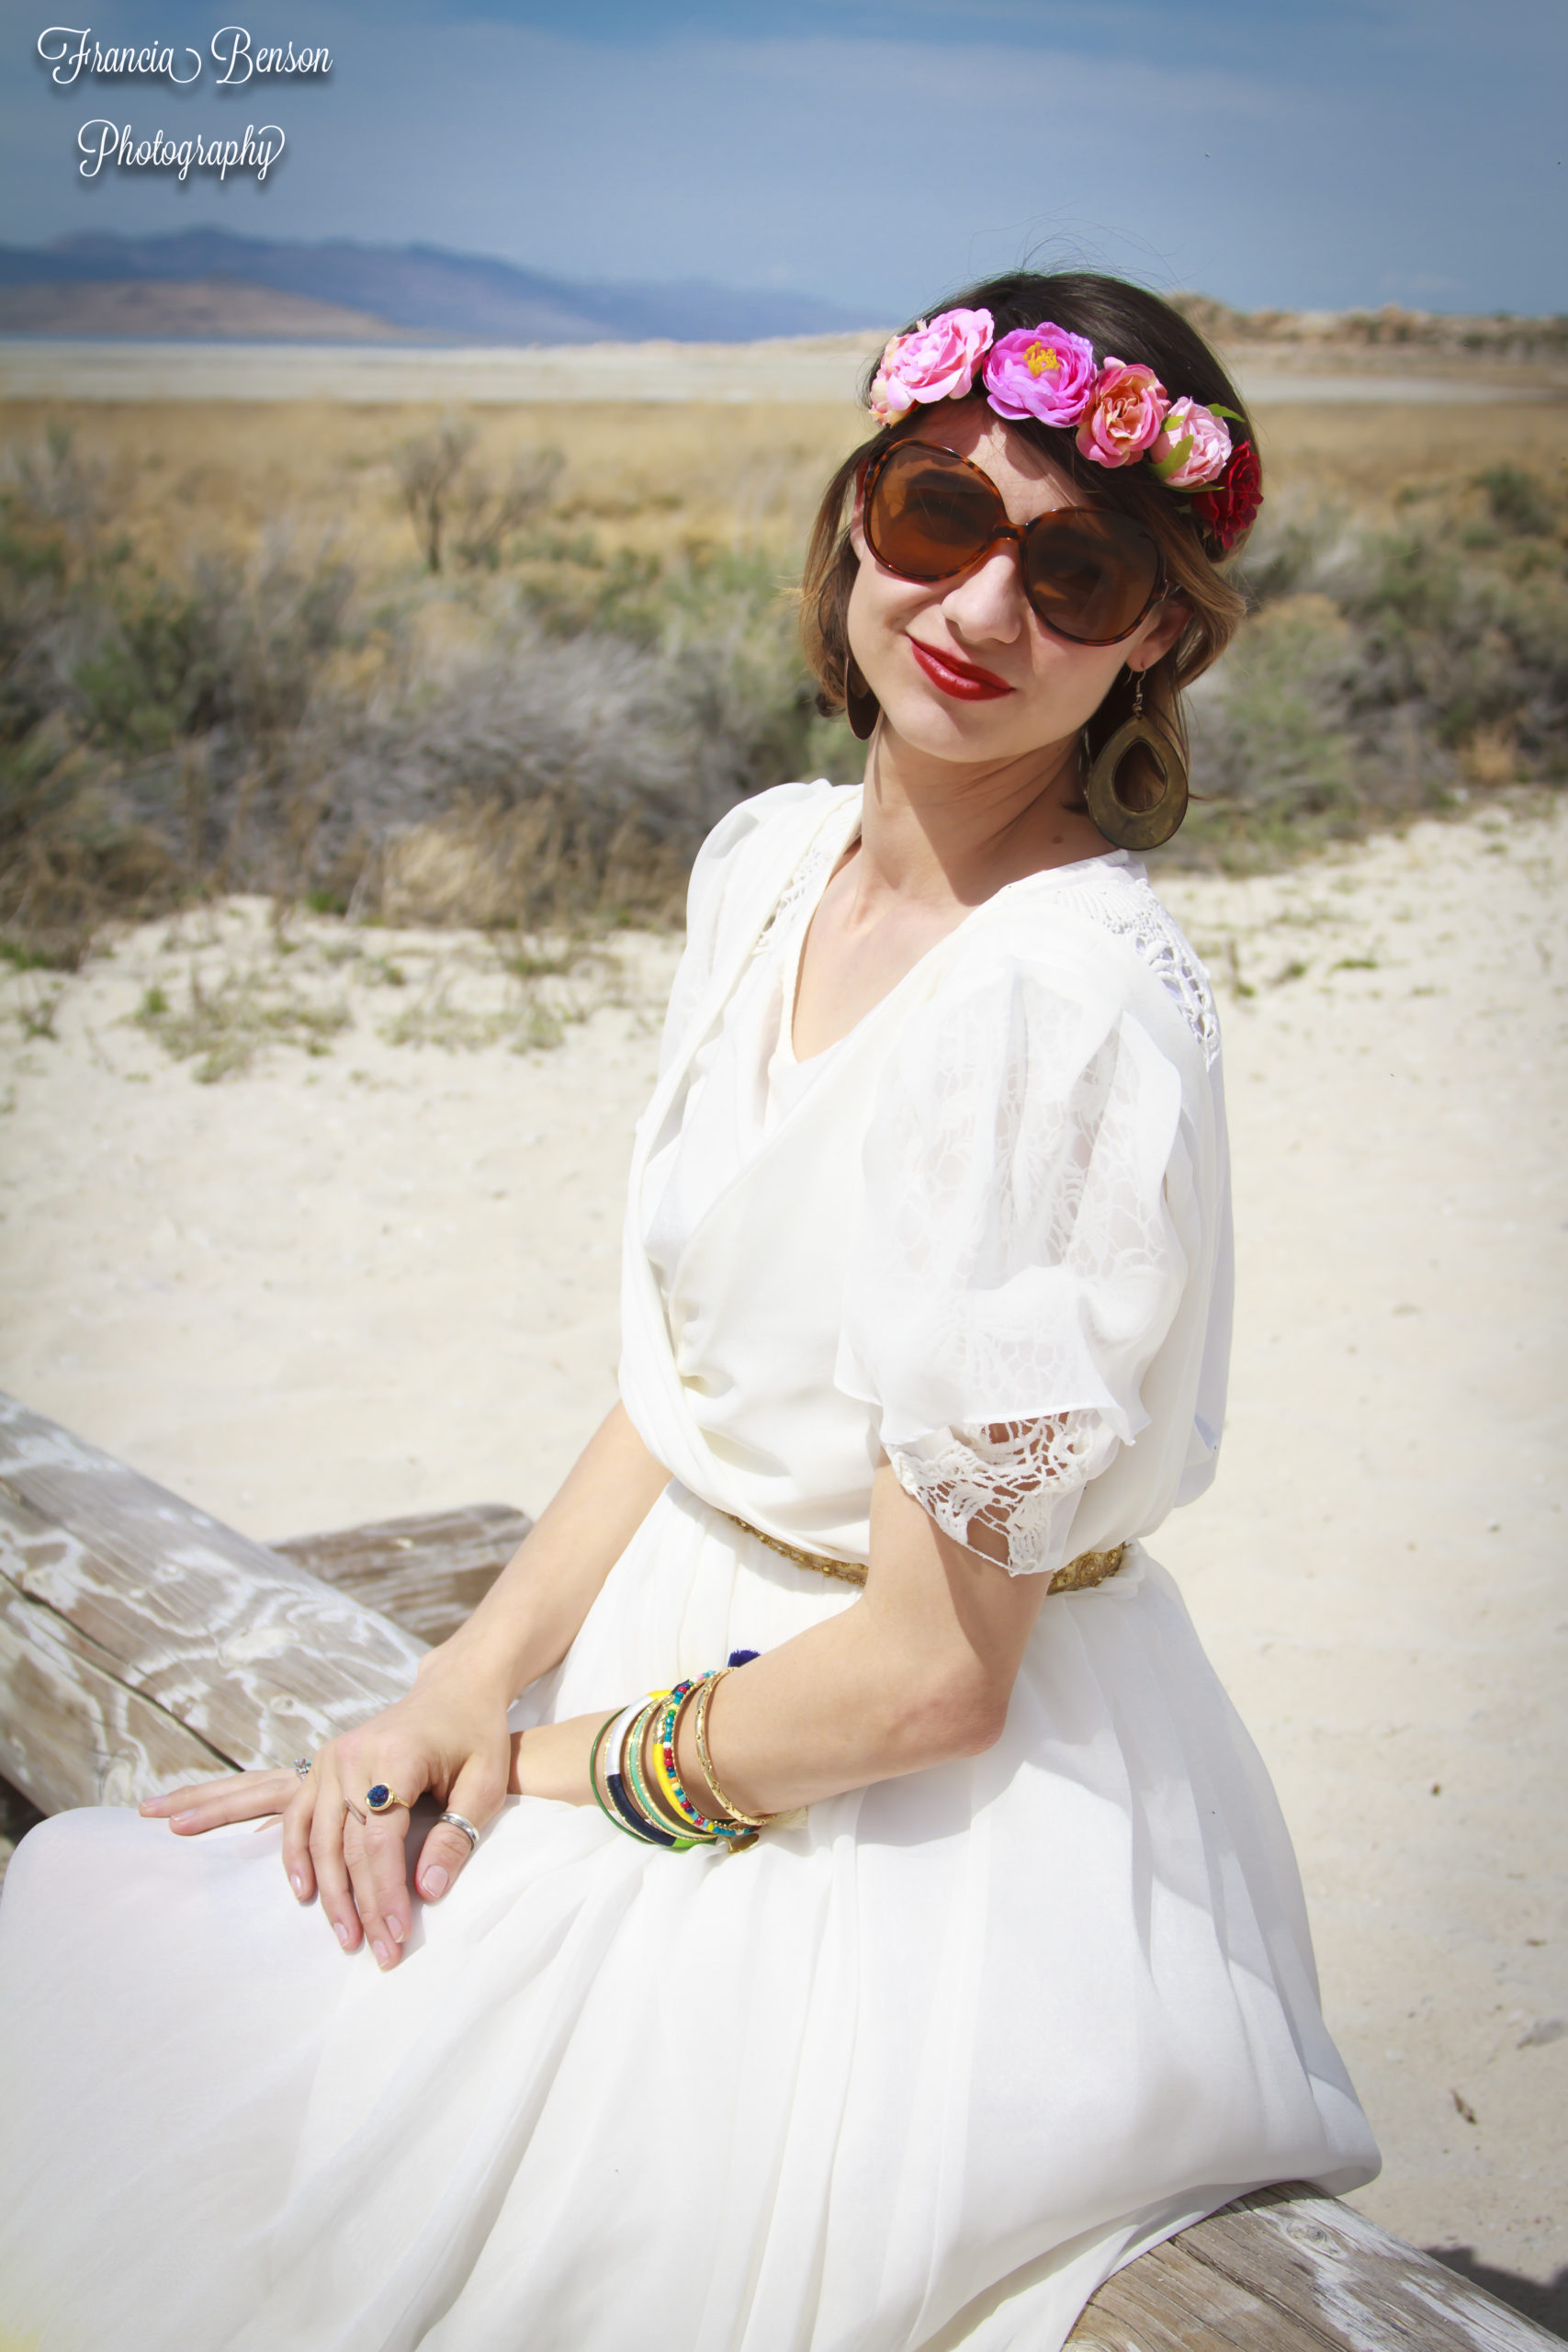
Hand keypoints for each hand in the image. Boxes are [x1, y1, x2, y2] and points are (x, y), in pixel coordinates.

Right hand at [139, 1655, 513, 1968]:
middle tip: (377, 1952)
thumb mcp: (484, 1784)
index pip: (381, 1841)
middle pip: (347, 1846)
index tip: (396, 1935)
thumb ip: (455, 1837)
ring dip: (327, 1893)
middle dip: (360, 1905)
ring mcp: (332, 1759)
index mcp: (395, 1757)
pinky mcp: (323, 1766)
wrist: (452, 1690)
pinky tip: (302, 1892)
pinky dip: (295, 1855)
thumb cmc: (475, 1736)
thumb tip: (427, 1892)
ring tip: (344, 1937)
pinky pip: (299, 1816)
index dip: (385, 1892)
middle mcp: (353, 1756)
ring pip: (318, 1838)